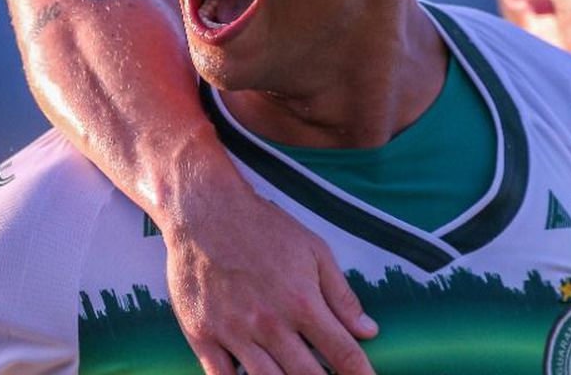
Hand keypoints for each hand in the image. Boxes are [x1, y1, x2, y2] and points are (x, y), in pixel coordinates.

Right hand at [163, 189, 377, 374]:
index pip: (342, 352)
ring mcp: (234, 332)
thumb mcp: (314, 251)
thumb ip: (341, 295)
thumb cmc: (263, 228)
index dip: (360, 374)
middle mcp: (270, 323)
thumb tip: (368, 330)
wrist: (205, 211)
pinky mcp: (203, 335)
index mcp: (302, 302)